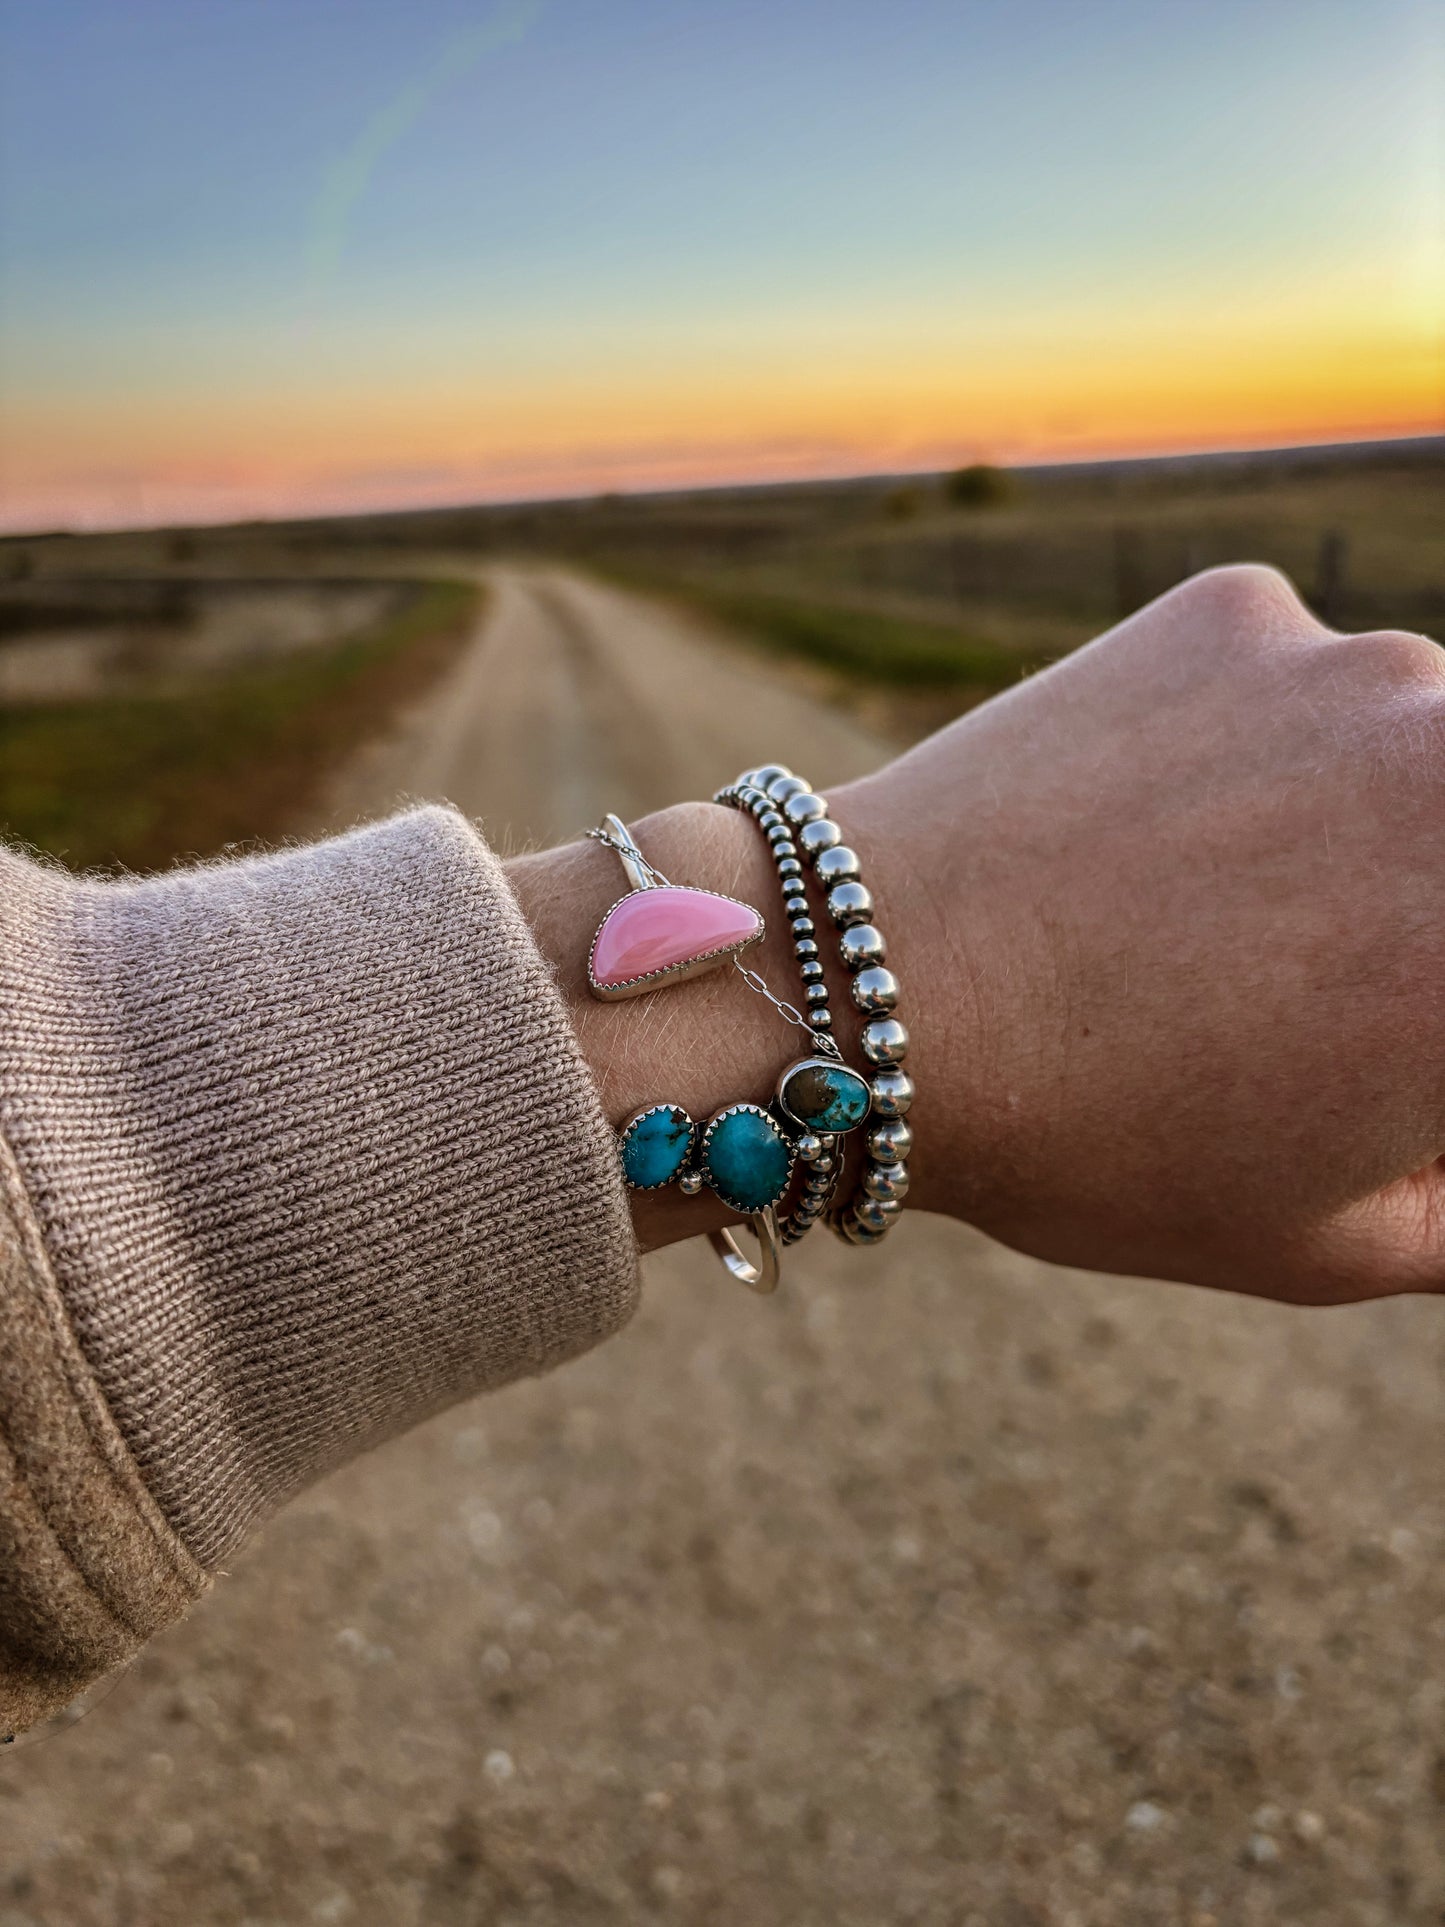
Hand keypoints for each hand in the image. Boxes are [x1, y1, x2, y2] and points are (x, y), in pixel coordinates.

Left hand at [835, 564, 1444, 1302]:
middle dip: (1407, 916)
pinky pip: (1286, 683)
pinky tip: (1141, 825)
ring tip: (1197, 912)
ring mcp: (1357, 670)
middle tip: (1290, 980)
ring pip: (1399, 750)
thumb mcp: (1336, 1243)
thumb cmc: (1102, 1144)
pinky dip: (1245, 744)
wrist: (864, 993)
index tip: (1349, 1034)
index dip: (1410, 1019)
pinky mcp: (1238, 612)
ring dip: (1349, 819)